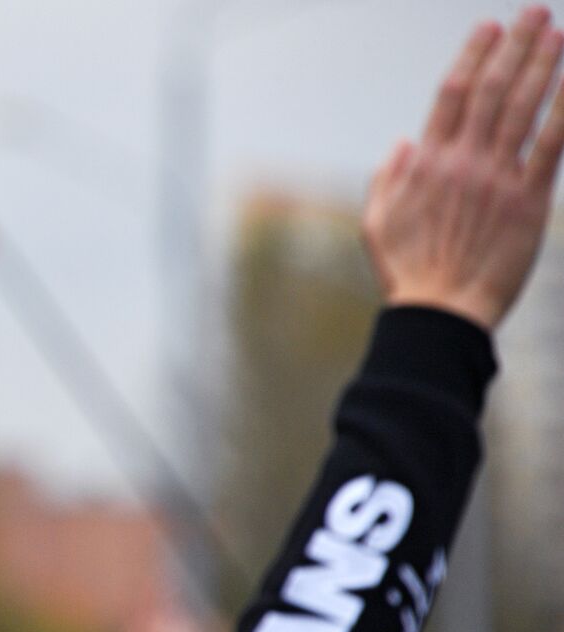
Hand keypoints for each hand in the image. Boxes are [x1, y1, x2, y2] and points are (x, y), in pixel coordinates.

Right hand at [363, 7, 563, 330]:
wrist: (441, 312)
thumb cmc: (407, 274)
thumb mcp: (375, 225)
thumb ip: (386, 179)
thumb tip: (402, 143)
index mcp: (426, 164)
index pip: (452, 94)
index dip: (473, 56)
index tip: (489, 28)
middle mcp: (463, 162)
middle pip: (494, 90)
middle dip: (515, 46)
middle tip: (533, 14)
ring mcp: (497, 179)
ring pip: (524, 108)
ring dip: (543, 66)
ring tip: (555, 33)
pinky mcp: (528, 201)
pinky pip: (551, 144)